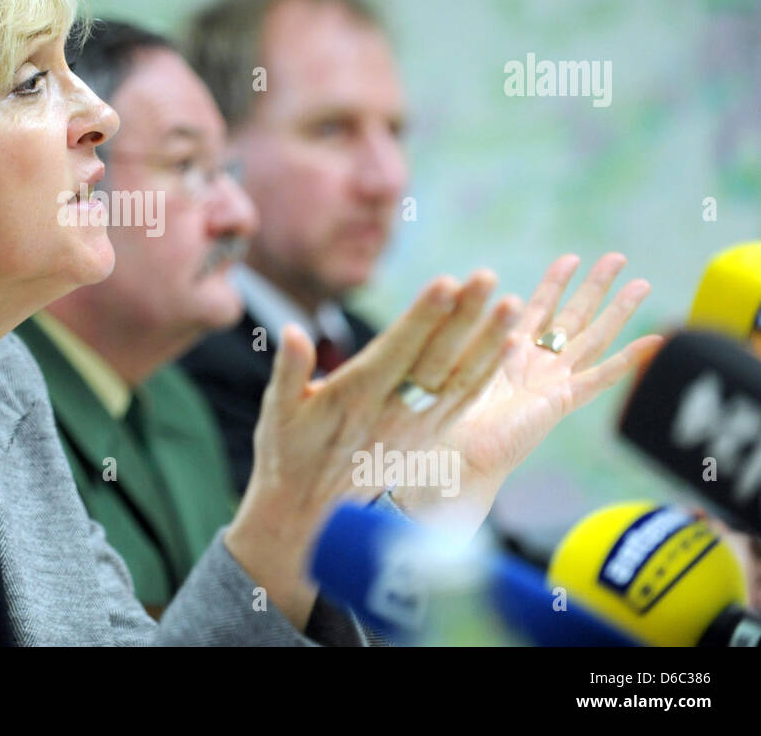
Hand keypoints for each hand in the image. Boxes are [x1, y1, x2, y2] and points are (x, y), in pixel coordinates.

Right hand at [224, 270, 520, 627]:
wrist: (311, 513)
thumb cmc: (288, 453)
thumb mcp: (278, 410)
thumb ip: (289, 369)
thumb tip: (292, 332)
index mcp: (355, 397)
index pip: (397, 350)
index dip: (423, 317)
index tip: (446, 284)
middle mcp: (392, 410)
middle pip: (436, 358)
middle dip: (464, 317)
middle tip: (487, 276)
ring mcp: (416, 425)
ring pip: (460, 378)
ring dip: (488, 341)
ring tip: (513, 303)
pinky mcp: (428, 435)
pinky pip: (464, 399)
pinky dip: (489, 371)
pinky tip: (510, 343)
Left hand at [395, 253, 663, 532]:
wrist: (456, 453)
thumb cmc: (445, 414)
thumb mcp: (459, 361)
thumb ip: (473, 335)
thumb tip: (477, 301)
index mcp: (510, 353)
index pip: (538, 309)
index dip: (554, 284)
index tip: (569, 258)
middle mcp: (536, 365)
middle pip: (573, 318)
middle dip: (594, 287)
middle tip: (617, 258)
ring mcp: (553, 382)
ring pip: (592, 339)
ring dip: (617, 311)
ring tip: (640, 283)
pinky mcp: (562, 401)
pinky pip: (600, 377)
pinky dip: (628, 360)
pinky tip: (654, 341)